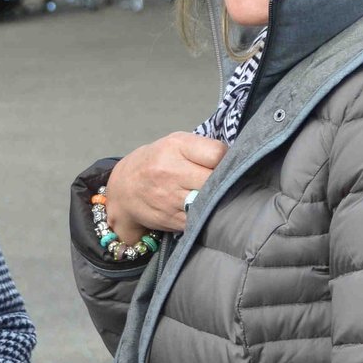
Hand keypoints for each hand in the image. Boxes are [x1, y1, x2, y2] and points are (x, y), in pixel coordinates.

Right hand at [104, 133, 226, 242]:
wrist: (124, 188)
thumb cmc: (158, 161)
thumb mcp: (176, 143)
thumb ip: (203, 148)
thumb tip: (237, 159)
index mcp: (175, 147)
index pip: (217, 154)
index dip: (226, 159)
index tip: (223, 164)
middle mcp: (170, 171)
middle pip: (215, 180)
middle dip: (224, 182)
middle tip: (224, 182)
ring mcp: (169, 198)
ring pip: (209, 202)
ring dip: (217, 200)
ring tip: (215, 195)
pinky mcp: (171, 218)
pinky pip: (200, 218)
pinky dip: (206, 214)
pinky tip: (203, 208)